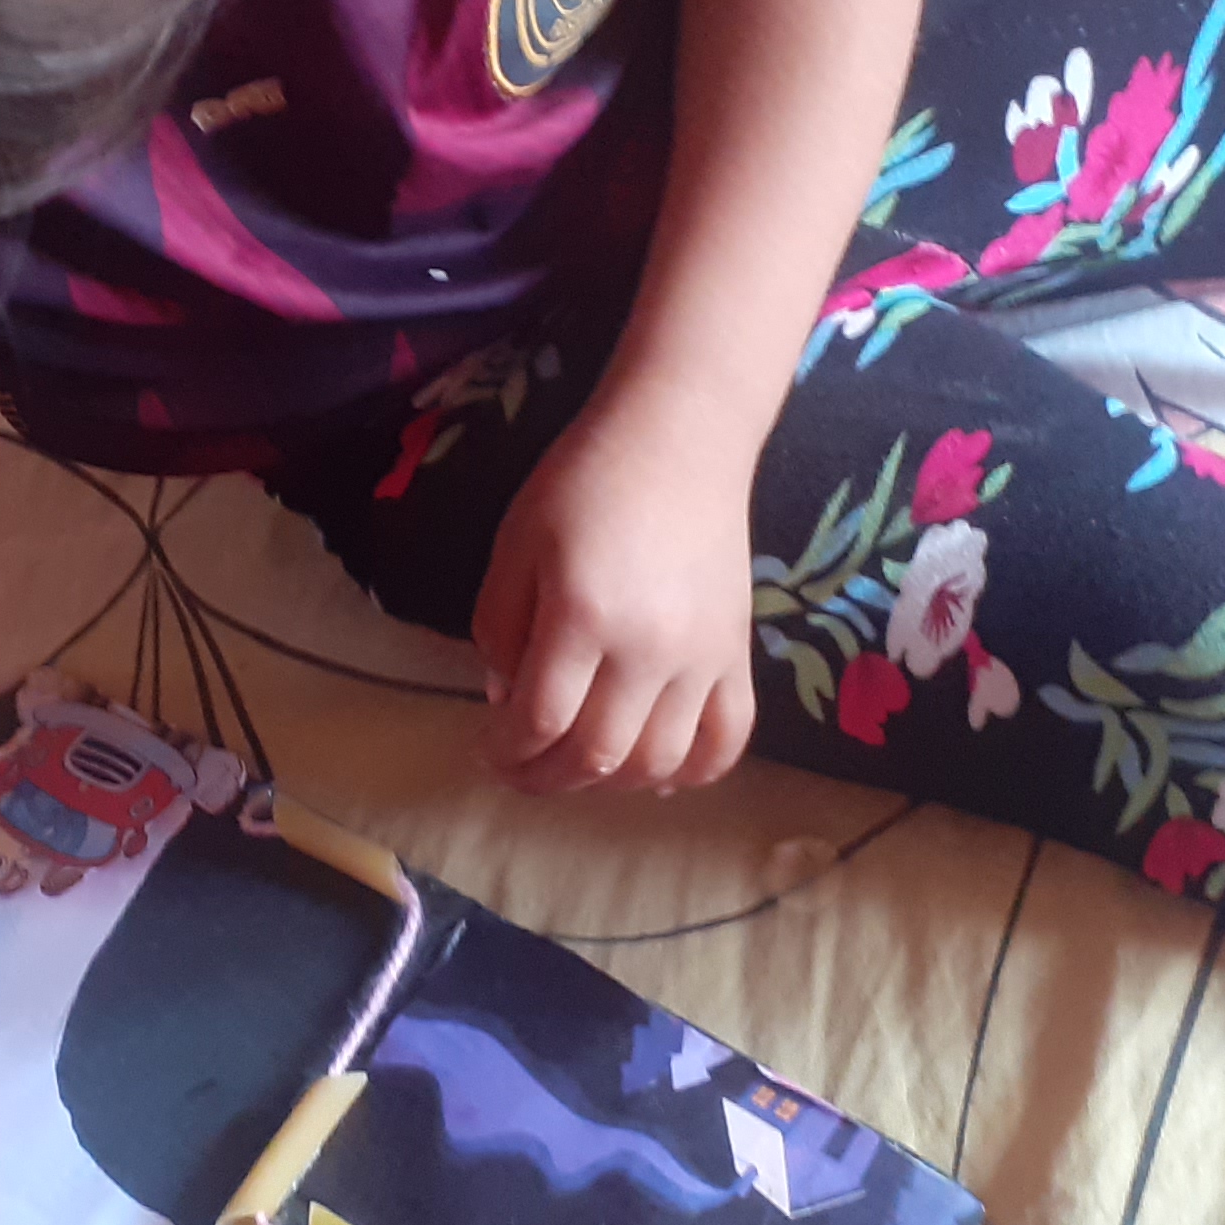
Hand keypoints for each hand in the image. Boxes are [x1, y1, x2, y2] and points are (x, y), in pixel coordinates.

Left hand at [470, 388, 762, 794]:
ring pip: (658, 762)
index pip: (539, 721)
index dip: (506, 752)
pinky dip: (692, 773)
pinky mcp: (737, 655)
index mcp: (581, 616)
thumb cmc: (584, 483)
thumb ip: (500, 630)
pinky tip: (656, 773)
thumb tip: (507, 703)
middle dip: (545, 778)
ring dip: (610, 784)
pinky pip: (727, 740)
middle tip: (520, 768)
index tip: (487, 751)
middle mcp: (647, 649)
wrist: (681, 439)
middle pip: (596, 755)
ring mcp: (702, 658)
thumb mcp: (515, 547)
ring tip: (579, 765)